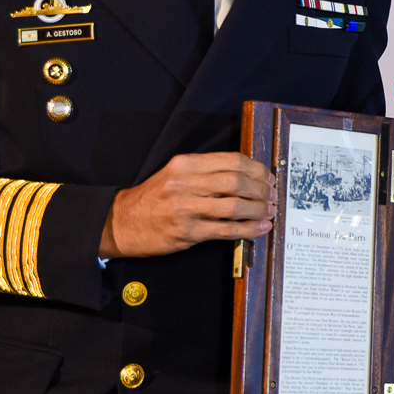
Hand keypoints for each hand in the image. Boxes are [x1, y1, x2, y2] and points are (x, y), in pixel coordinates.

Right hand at [100, 152, 274, 257]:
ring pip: (234, 205)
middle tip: (272, 196)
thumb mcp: (175, 174)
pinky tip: (260, 228)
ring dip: (258, 209)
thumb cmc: (153, 199)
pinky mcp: (187, 232)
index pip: (231, 161)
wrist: (121, 222)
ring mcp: (186, 208)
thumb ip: (206, 172)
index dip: (256, 169)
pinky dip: (248, 229)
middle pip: (237, 181)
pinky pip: (226, 230)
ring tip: (269, 212)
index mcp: (185, 164)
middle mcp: (185, 183)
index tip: (268, 176)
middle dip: (261, 189)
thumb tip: (246, 175)